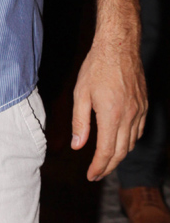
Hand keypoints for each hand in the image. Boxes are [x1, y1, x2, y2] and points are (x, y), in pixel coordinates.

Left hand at [71, 38, 146, 180]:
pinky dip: (128, 140)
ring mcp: (139, 111)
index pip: (106, 151)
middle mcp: (129, 117)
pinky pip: (138, 131)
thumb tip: (77, 146)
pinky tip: (118, 139)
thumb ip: (80, 122)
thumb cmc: (97, 67)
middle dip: (108, 167)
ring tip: (105, 158)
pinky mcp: (144, 105)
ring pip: (131, 143)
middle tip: (96, 173)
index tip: (91, 175)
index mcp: (111, 115)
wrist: (119, 47)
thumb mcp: (81, 93)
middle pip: (120, 152)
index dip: (98, 167)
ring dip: (118, 154)